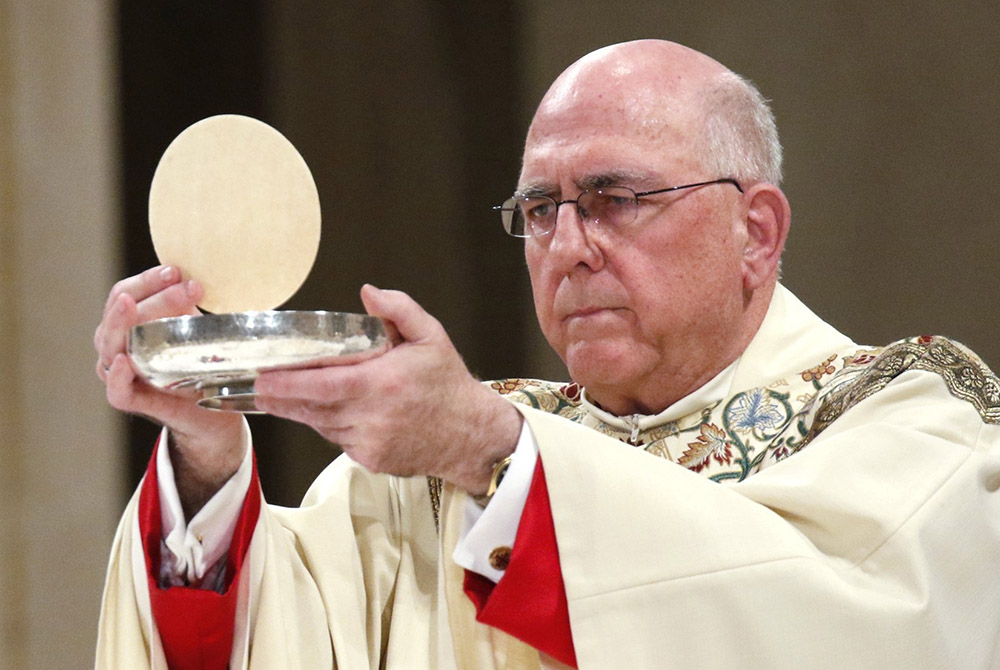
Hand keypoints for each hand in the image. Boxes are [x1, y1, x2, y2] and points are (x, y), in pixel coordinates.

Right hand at [94, 265, 244, 512]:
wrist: (211, 410)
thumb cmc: (197, 363)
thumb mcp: (194, 328)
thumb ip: (190, 305)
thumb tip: (201, 275)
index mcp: (128, 322)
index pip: (126, 292)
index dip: (148, 280)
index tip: (178, 271)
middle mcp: (116, 344)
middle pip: (122, 313)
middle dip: (153, 297)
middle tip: (185, 287)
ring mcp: (120, 373)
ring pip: (112, 345)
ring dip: (127, 323)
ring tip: (133, 307)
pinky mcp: (130, 400)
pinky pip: (115, 389)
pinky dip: (116, 376)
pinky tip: (123, 360)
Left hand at [254, 285, 522, 493]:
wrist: (470, 435)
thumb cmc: (447, 384)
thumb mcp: (431, 336)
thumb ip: (399, 309)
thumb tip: (367, 292)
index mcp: (383, 382)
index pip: (322, 384)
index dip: (287, 382)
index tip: (262, 376)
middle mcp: (372, 415)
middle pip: (311, 408)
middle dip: (279, 397)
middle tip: (255, 386)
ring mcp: (369, 442)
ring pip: (321, 424)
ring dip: (301, 410)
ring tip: (279, 395)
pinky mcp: (370, 459)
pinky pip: (338, 440)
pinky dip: (329, 425)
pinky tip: (328, 410)